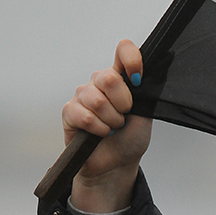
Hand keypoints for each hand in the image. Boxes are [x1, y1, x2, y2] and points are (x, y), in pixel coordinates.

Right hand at [64, 40, 152, 211]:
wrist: (117, 164)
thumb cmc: (130, 138)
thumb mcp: (146, 115)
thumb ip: (144, 93)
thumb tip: (143, 77)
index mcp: (120, 77)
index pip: (124, 50)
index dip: (132, 59)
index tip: (137, 79)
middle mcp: (99, 82)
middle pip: (108, 78)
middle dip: (122, 104)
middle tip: (123, 117)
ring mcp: (83, 95)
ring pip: (97, 101)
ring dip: (111, 121)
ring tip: (113, 128)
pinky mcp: (70, 111)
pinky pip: (84, 116)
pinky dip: (98, 129)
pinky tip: (101, 134)